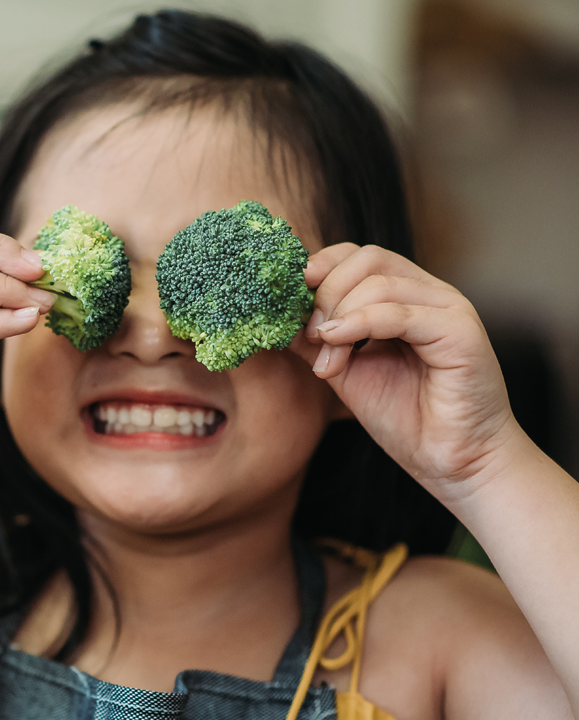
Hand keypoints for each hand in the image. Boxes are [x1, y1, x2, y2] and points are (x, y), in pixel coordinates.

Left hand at [290, 243, 522, 499]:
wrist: (452, 461)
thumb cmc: (406, 417)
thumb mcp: (345, 370)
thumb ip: (315, 340)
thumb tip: (274, 316)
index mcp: (405, 296)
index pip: (357, 256)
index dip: (320, 268)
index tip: (291, 298)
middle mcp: (429, 294)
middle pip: (367, 259)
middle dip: (325, 292)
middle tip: (310, 335)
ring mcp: (448, 308)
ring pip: (379, 283)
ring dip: (338, 318)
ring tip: (328, 360)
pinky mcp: (460, 331)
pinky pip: (399, 313)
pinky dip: (359, 324)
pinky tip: (336, 345)